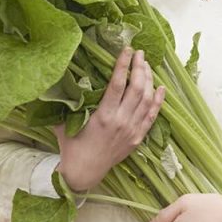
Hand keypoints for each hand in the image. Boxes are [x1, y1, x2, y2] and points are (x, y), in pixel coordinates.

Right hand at [55, 48, 164, 191]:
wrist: (84, 172)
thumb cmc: (72, 146)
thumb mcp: (64, 122)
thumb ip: (66, 103)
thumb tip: (60, 81)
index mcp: (103, 116)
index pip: (118, 84)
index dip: (123, 65)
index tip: (127, 50)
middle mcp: (121, 121)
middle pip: (137, 88)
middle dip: (140, 68)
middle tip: (140, 53)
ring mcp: (132, 130)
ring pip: (147, 100)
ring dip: (149, 80)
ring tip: (146, 65)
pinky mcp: (138, 137)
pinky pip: (152, 116)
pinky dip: (158, 101)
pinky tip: (161, 88)